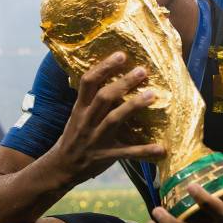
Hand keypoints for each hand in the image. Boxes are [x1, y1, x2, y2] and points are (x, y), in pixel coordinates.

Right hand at [49, 52, 165, 184]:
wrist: (61, 167)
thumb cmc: (75, 135)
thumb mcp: (78, 114)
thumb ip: (93, 98)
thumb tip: (115, 77)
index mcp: (80, 108)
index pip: (88, 82)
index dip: (103, 67)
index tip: (121, 55)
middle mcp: (87, 121)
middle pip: (104, 97)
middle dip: (123, 83)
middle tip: (142, 70)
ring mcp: (96, 139)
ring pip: (114, 119)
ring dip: (134, 106)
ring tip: (152, 95)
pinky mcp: (106, 156)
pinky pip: (127, 153)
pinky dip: (144, 151)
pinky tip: (161, 149)